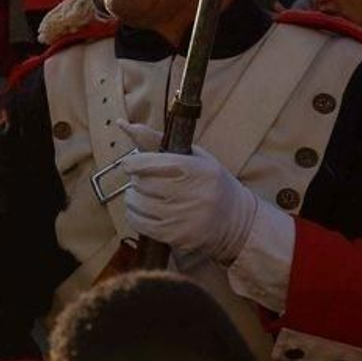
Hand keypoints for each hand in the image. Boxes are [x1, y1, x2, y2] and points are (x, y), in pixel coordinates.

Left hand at [118, 122, 259, 263]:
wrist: (238, 223)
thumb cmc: (210, 183)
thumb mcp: (194, 157)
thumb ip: (157, 140)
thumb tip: (123, 124)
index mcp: (198, 170)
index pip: (152, 163)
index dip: (134, 163)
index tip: (130, 165)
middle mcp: (193, 194)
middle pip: (142, 183)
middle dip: (137, 180)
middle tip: (146, 181)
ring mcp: (184, 218)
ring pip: (137, 203)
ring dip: (134, 198)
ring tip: (146, 195)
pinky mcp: (176, 237)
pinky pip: (139, 223)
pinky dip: (135, 215)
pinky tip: (145, 211)